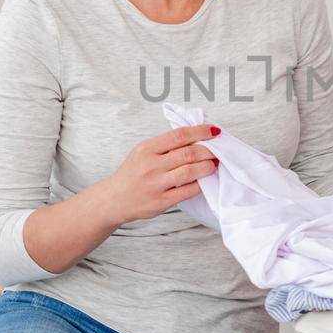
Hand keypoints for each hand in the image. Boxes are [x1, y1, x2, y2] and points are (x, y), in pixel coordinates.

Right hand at [99, 123, 219, 224]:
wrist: (114, 199)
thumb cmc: (133, 173)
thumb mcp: (143, 152)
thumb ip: (165, 145)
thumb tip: (196, 136)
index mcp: (146, 149)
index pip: (179, 135)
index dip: (200, 131)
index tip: (214, 131)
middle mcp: (151, 165)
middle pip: (188, 153)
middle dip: (209, 150)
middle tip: (219, 150)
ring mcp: (156, 184)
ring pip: (191, 171)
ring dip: (207, 166)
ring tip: (214, 164)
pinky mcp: (161, 201)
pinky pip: (188, 191)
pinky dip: (200, 184)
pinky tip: (204, 180)